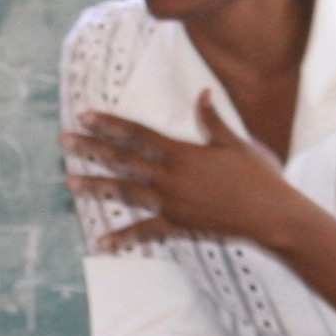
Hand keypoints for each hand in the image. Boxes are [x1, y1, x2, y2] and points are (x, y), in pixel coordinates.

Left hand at [65, 96, 300, 252]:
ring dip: (96, 186)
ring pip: (126, 192)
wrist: (271, 215)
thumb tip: (202, 94)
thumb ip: (213, 120)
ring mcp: (171, 203)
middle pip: (123, 160)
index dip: (110, 124)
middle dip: (91, 149)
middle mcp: (170, 177)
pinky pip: (145, 231)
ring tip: (70, 182)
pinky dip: (123, 237)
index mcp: (182, 152)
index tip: (85, 116)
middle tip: (64, 142)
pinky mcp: (178, 225)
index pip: (138, 134)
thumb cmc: (259, 176)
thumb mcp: (236, 142)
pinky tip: (102, 242)